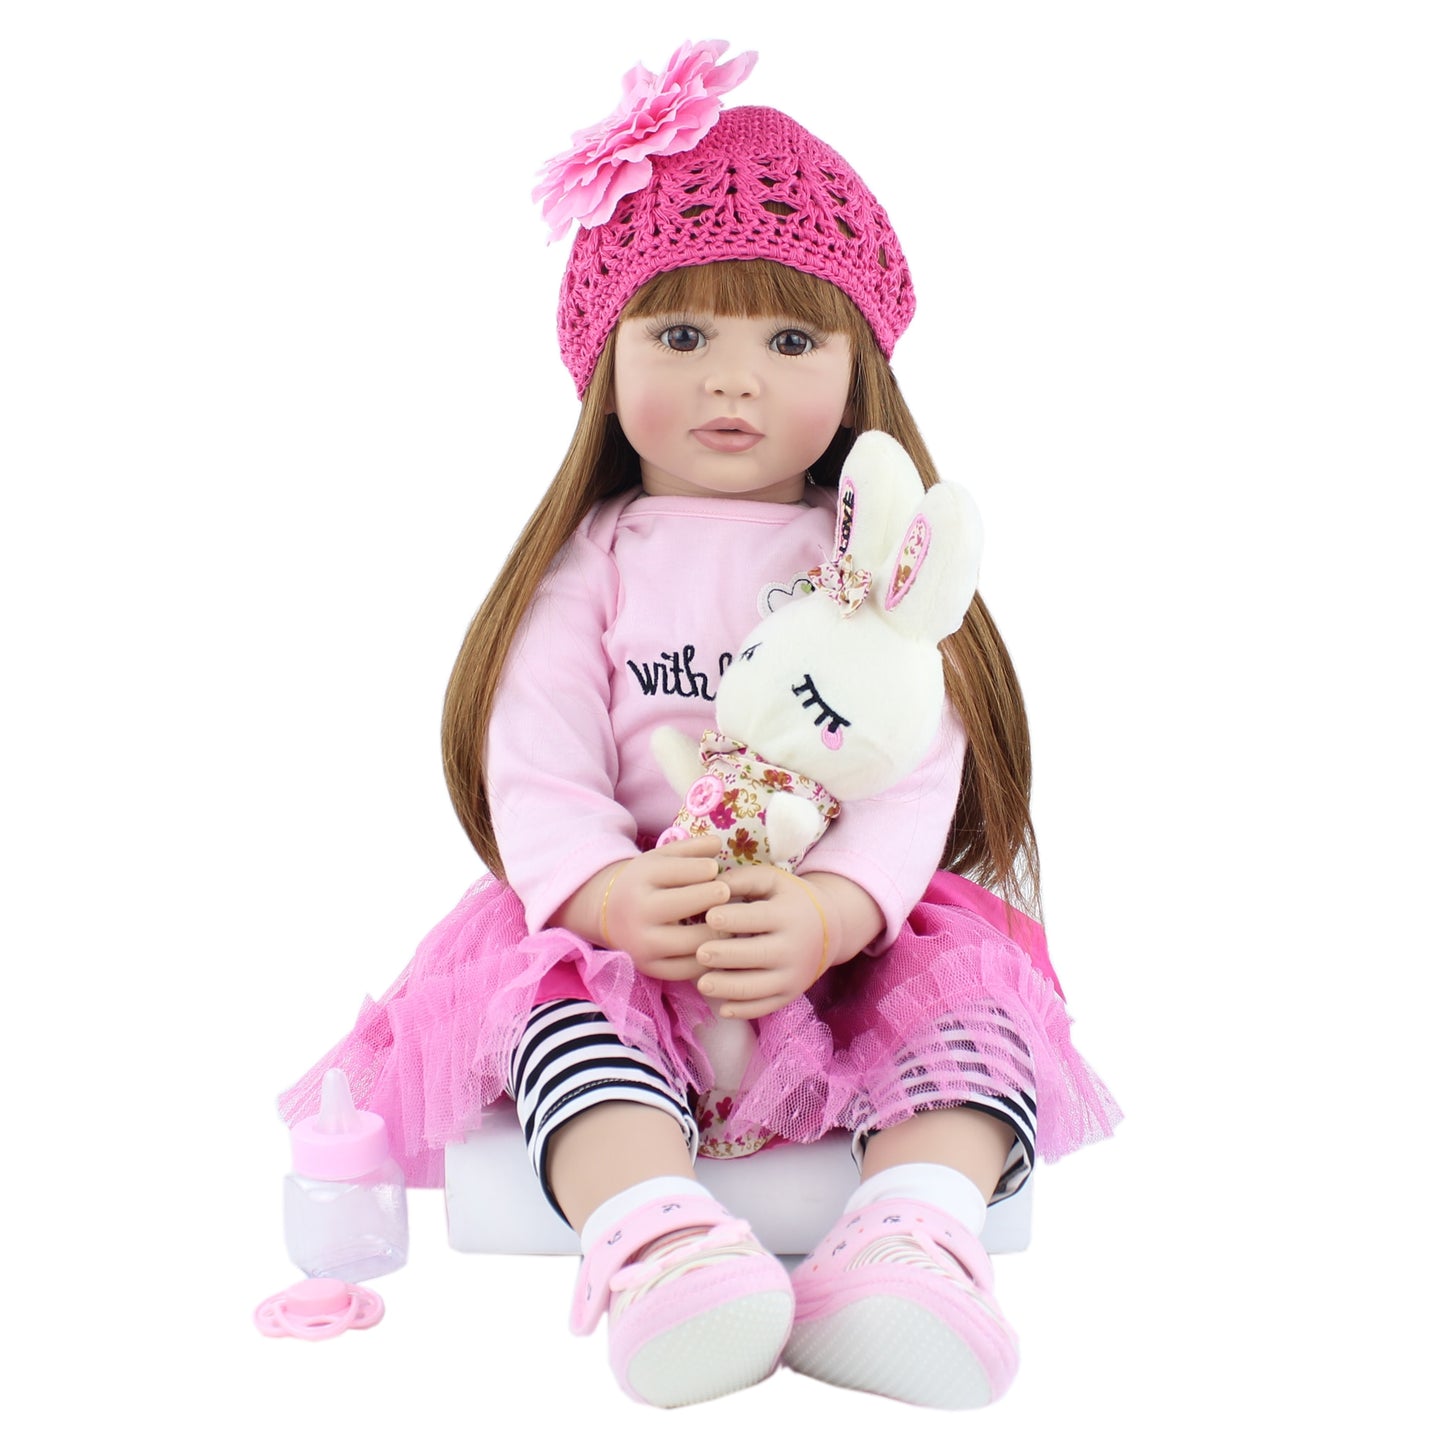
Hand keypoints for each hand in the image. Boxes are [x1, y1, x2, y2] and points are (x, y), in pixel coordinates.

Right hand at [586, 835, 729, 979]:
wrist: (607, 914)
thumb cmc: (645, 882)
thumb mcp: (660, 858)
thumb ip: (691, 848)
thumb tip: (718, 843)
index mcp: (641, 878)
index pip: (682, 871)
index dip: (708, 868)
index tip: (716, 870)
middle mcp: (639, 912)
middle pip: (688, 904)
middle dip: (716, 896)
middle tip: (730, 894)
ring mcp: (643, 944)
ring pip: (694, 942)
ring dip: (720, 931)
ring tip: (732, 921)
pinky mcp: (650, 968)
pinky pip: (689, 969)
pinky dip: (709, 958)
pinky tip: (719, 944)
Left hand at [695, 867, 833, 1018]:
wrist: (829, 929)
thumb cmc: (789, 899)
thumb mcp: (773, 881)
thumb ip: (743, 879)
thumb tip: (711, 885)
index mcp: (788, 915)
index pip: (758, 918)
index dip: (733, 918)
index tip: (709, 917)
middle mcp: (793, 948)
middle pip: (756, 955)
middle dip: (725, 955)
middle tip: (699, 953)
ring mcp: (793, 975)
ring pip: (758, 987)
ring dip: (728, 988)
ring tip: (702, 984)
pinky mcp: (789, 995)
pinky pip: (764, 1007)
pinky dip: (742, 1011)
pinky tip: (722, 1007)